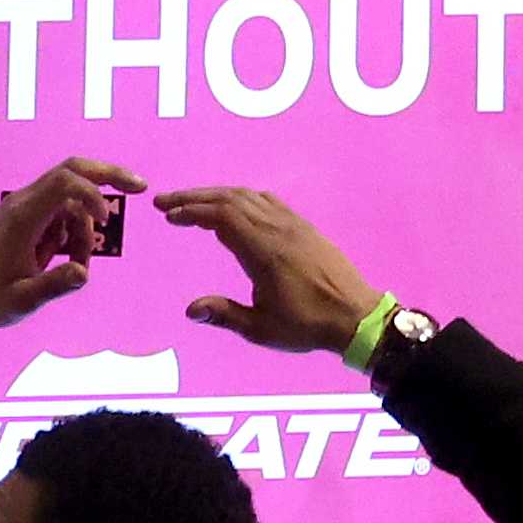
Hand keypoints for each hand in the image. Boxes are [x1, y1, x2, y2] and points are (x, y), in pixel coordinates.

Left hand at [0, 160, 138, 340]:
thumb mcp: (21, 300)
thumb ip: (53, 286)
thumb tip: (84, 272)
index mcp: (22, 215)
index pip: (65, 181)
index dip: (93, 193)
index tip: (106, 222)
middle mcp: (24, 203)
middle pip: (72, 170)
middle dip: (109, 176)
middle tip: (142, 187)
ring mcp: (26, 208)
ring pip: (72, 200)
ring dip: (86, 227)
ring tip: (78, 265)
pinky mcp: (28, 219)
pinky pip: (63, 214)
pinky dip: (75, 232)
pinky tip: (69, 260)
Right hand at [155, 184, 385, 361]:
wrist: (356, 315)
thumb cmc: (307, 324)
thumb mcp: (262, 328)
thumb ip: (225, 315)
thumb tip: (190, 310)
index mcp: (263, 251)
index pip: (222, 216)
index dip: (192, 211)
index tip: (168, 215)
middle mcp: (277, 229)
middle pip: (230, 199)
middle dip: (195, 197)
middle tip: (165, 201)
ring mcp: (293, 224)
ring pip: (249, 196)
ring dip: (217, 195)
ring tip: (192, 203)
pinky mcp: (304, 226)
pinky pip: (268, 200)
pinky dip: (242, 197)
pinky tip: (234, 206)